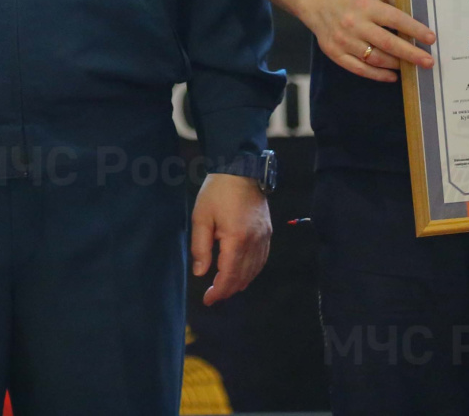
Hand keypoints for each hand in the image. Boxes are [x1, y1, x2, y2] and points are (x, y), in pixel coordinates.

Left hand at [191, 173, 271, 304]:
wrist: (241, 169)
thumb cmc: (218, 191)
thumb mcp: (201, 217)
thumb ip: (200, 247)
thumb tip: (201, 273)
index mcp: (237, 239)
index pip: (229, 275)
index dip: (218, 291)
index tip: (207, 300)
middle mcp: (255, 241)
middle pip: (243, 276)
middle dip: (228, 290)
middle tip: (213, 296)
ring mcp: (264, 237)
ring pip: (255, 270)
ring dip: (240, 283)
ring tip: (225, 288)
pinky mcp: (267, 232)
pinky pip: (262, 259)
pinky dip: (252, 271)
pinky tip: (242, 274)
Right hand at [300, 0, 434, 81]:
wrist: (319, 3)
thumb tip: (419, 13)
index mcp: (366, 5)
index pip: (395, 18)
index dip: (414, 29)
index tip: (431, 39)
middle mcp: (355, 23)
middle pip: (387, 43)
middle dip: (410, 53)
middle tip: (428, 61)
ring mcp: (344, 40)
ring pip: (375, 58)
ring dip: (396, 64)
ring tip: (411, 67)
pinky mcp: (335, 54)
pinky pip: (360, 69)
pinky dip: (378, 75)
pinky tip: (392, 76)